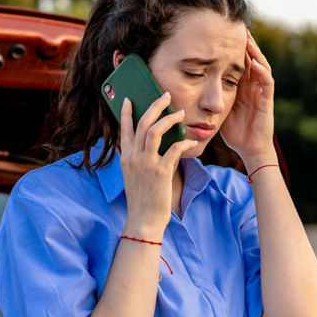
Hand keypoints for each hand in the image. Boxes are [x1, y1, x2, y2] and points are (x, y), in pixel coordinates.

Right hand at [119, 93, 198, 238]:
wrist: (143, 220)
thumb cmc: (142, 199)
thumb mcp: (135, 176)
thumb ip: (142, 158)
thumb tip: (158, 142)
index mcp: (126, 158)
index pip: (125, 129)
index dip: (127, 112)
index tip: (130, 99)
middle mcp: (133, 158)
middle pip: (142, 123)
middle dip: (155, 106)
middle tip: (166, 96)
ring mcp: (146, 164)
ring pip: (154, 131)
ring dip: (169, 118)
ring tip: (180, 113)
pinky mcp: (160, 172)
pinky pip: (174, 149)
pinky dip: (184, 142)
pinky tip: (191, 141)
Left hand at [221, 31, 276, 165]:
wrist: (249, 149)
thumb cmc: (234, 131)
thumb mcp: (219, 109)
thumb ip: (210, 96)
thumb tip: (188, 87)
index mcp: (241, 86)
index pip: (238, 62)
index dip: (231, 48)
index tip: (220, 34)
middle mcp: (252, 85)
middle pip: (250, 58)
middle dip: (244, 44)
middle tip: (235, 27)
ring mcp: (261, 91)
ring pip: (261, 66)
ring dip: (255, 52)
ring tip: (247, 39)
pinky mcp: (267, 100)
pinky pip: (267, 82)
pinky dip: (262, 71)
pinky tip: (255, 62)